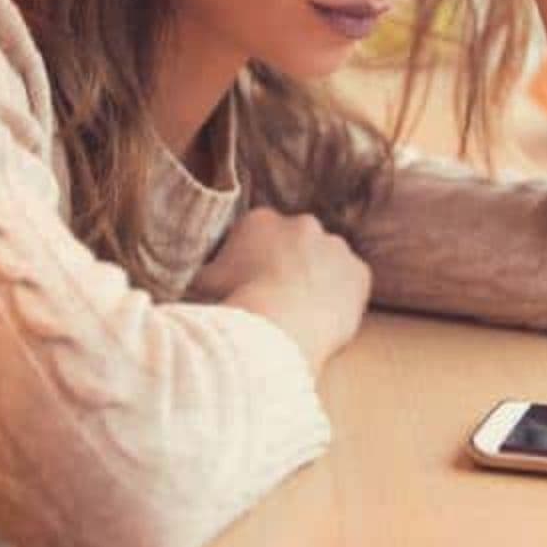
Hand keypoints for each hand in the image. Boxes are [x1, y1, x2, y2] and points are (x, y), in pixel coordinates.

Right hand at [189, 207, 371, 376]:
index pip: (260, 234)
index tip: (252, 284)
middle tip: (279, 298)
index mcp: (261, 220)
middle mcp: (302, 224)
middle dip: (290, 265)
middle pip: (296, 243)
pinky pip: (352, 283)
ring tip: (303, 312)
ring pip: (327, 261)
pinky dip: (343, 297)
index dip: (255, 261)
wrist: (277, 326)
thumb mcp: (202, 283)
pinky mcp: (359, 272)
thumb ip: (202, 274)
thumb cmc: (235, 303)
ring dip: (319, 279)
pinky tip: (326, 318)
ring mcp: (335, 246)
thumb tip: (188, 277)